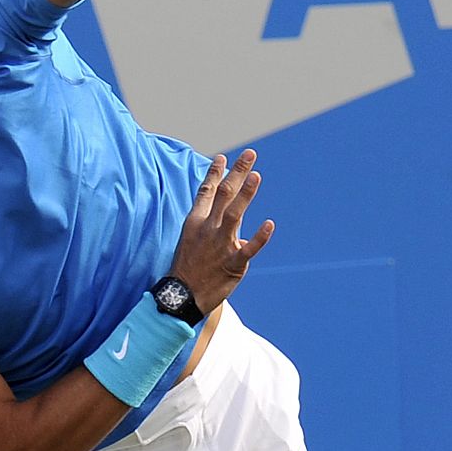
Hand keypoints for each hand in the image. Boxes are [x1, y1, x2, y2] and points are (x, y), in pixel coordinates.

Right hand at [167, 150, 274, 314]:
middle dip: (237, 172)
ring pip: (234, 214)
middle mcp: (208, 229)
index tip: (223, 157)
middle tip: (250, 154)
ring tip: (256, 176)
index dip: (215, 173)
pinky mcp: (232, 263)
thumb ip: (209, 225)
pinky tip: (270, 224)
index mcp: (196, 222)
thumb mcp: (191, 239)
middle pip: (223, 195)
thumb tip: (228, 217)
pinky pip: (248, 249)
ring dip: (246, 194)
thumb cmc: (188, 267)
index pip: (206, 192)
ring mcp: (220, 245)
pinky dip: (259, 237)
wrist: (181, 296)